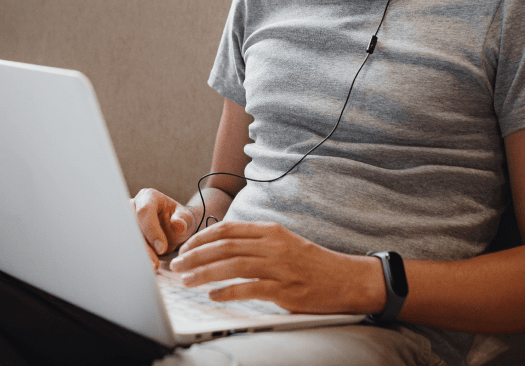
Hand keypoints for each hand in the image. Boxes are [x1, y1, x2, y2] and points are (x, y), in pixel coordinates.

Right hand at [130, 188, 196, 269]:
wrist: (174, 229)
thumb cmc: (179, 221)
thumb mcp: (186, 219)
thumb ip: (183, 220)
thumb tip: (178, 225)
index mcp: (148, 197)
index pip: (144, 211)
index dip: (151, 230)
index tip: (162, 248)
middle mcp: (133, 205)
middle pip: (131, 225)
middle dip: (142, 246)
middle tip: (154, 264)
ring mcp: (126, 219)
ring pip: (126, 237)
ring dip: (137, 254)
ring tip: (150, 268)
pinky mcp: (124, 233)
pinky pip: (125, 245)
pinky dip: (134, 257)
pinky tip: (142, 268)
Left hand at [169, 221, 385, 314]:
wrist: (347, 279)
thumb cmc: (313, 264)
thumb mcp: (284, 243)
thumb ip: (256, 242)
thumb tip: (223, 247)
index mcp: (270, 231)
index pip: (227, 229)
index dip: (201, 238)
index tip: (186, 247)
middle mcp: (273, 245)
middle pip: (224, 247)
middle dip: (195, 256)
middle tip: (177, 265)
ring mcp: (279, 267)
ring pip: (231, 266)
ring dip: (204, 273)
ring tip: (187, 280)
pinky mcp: (284, 290)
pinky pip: (248, 289)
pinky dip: (227, 292)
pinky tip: (213, 296)